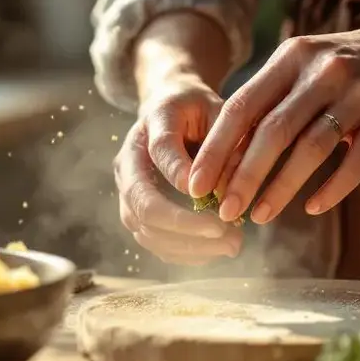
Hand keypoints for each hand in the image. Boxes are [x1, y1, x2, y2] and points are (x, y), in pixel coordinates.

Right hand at [115, 76, 242, 264]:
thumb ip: (224, 144)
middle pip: (142, 200)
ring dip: (187, 245)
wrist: (171, 107)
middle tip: (226, 233)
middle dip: (184, 224)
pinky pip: (152, 240)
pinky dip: (183, 252)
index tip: (214, 196)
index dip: (182, 174)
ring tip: (232, 245)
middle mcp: (130, 157)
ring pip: (144, 228)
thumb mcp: (218, 110)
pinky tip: (215, 249)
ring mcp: (127, 187)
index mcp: (153, 121)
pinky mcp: (134, 210)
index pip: (161, 149)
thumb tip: (224, 192)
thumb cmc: (200, 110)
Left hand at [187, 0, 359, 224]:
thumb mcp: (304, 67)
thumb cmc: (348, 67)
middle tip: (224, 210)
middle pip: (272, 131)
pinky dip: (333, 187)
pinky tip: (313, 208)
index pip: (242, 107)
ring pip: (311, 147)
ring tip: (260, 216)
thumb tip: (223, 157)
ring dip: (282, 187)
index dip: (216, 148)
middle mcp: (322, 71)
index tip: (196, 184)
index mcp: (291, 57)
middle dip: (243, 176)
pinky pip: (358, 159)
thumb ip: (269, 103)